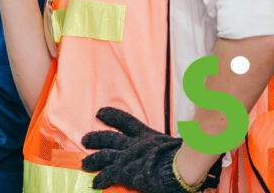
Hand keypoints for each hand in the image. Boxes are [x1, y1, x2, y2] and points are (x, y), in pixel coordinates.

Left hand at [82, 107, 221, 191]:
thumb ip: (190, 136)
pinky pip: (108, 174)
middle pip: (110, 137)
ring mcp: (128, 157)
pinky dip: (100, 178)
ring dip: (93, 159)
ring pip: (104, 155)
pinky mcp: (126, 171)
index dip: (113, 116)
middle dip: (96, 137)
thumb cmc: (188, 155)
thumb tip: (210, 129)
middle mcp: (135, 144)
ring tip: (84, 163)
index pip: (127, 121)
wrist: (182, 167)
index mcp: (148, 136)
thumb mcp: (186, 140)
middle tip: (85, 138)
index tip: (100, 112)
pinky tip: (94, 183)